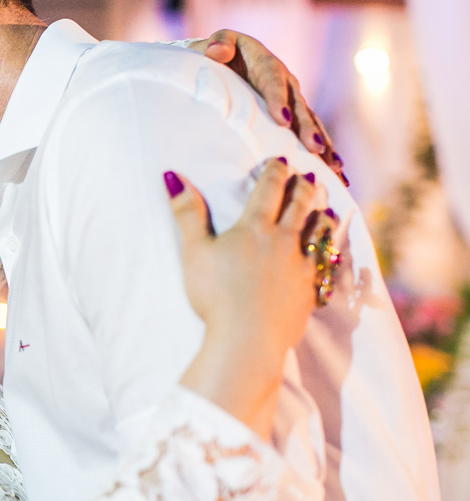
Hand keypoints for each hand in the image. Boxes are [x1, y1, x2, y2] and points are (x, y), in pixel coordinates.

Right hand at [166, 159, 336, 436]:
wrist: (247, 339)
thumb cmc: (215, 296)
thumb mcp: (193, 252)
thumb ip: (187, 213)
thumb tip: (172, 177)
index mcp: (255, 228)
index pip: (270, 188)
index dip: (275, 170)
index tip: (279, 161)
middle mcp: (284, 241)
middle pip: (301, 204)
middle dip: (303, 186)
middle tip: (306, 177)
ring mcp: (301, 266)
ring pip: (320, 231)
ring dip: (322, 215)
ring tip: (323, 208)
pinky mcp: (310, 291)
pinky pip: (325, 264)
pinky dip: (328, 252)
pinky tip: (327, 253)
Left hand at [187, 30, 348, 185]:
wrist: (223, 59)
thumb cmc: (216, 53)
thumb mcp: (216, 44)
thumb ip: (219, 44)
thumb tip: (217, 52)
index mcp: (265, 63)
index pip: (272, 80)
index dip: (278, 99)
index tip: (282, 120)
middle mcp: (285, 82)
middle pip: (298, 106)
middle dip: (307, 128)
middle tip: (314, 148)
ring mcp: (292, 99)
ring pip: (310, 122)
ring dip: (322, 144)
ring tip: (333, 166)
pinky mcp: (294, 115)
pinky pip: (310, 133)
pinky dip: (323, 152)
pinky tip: (335, 172)